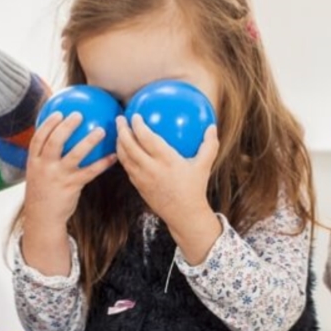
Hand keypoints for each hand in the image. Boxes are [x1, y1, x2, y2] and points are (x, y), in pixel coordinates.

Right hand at [24, 111, 114, 229]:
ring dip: (89, 141)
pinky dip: (102, 163)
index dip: (48, 124)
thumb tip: (55, 143)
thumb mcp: (37, 175)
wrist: (43, 217)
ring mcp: (58, 176)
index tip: (58, 113)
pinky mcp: (72, 186)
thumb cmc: (42, 194)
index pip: (38, 138)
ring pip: (75, 154)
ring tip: (101, 131)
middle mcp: (45, 167)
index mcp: (34, 162)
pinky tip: (113, 156)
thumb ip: (44, 159)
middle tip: (78, 114)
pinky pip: (90, 172)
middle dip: (66, 126)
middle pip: (55, 141)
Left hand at [117, 114, 221, 263]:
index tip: (135, 115)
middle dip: (121, 130)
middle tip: (119, 119)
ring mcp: (142, 178)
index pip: (146, 139)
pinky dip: (123, 157)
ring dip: (119, 143)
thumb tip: (212, 127)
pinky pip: (127, 168)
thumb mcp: (204, 166)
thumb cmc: (195, 189)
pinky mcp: (138, 186)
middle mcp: (151, 169)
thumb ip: (209, 145)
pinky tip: (125, 151)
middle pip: (129, 146)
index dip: (138, 126)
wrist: (184, 215)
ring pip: (124, 158)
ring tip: (119, 133)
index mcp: (166, 161)